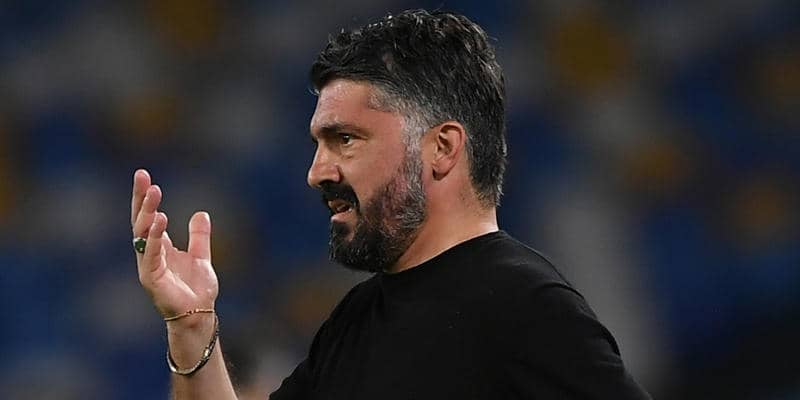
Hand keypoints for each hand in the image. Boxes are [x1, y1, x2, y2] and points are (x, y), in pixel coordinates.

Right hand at [131, 169, 218, 321]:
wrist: (199, 315)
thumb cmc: (196, 289)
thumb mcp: (201, 256)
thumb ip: (199, 236)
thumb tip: (201, 213)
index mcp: (159, 247)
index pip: (148, 217)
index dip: (145, 198)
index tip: (144, 176)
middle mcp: (149, 254)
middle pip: (140, 221)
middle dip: (140, 199)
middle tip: (142, 177)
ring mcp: (148, 266)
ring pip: (143, 235)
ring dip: (148, 213)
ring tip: (154, 193)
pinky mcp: (151, 279)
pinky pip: (150, 254)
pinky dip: (154, 238)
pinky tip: (158, 221)